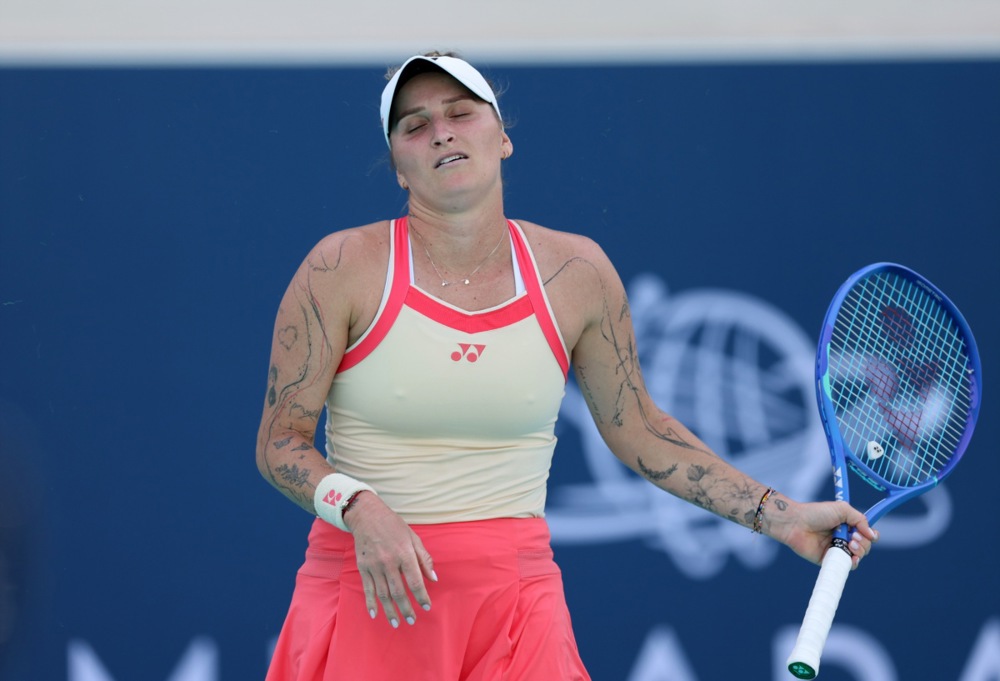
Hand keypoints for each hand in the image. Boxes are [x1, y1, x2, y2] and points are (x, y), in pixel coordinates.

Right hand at [344, 492, 437, 626]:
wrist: (367, 516)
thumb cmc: (394, 526)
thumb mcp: (413, 538)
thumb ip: (424, 559)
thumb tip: (433, 578)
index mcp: (404, 554)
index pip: (415, 581)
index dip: (421, 596)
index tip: (427, 607)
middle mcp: (389, 562)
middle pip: (398, 592)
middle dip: (406, 609)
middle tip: (412, 621)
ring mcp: (374, 566)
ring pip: (383, 594)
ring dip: (390, 611)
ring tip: (396, 623)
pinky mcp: (363, 567)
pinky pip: (368, 589)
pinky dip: (371, 603)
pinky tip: (375, 614)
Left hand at [781, 500, 878, 568]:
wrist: (796, 523)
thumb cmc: (816, 513)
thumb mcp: (842, 509)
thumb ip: (860, 519)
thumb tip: (872, 534)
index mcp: (847, 525)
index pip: (866, 533)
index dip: (871, 535)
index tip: (868, 533)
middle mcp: (843, 538)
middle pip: (865, 546)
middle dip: (864, 542)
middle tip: (853, 537)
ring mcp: (836, 549)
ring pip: (858, 556)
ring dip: (860, 551)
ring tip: (850, 543)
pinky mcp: (829, 560)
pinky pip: (846, 566)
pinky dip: (853, 563)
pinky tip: (851, 557)